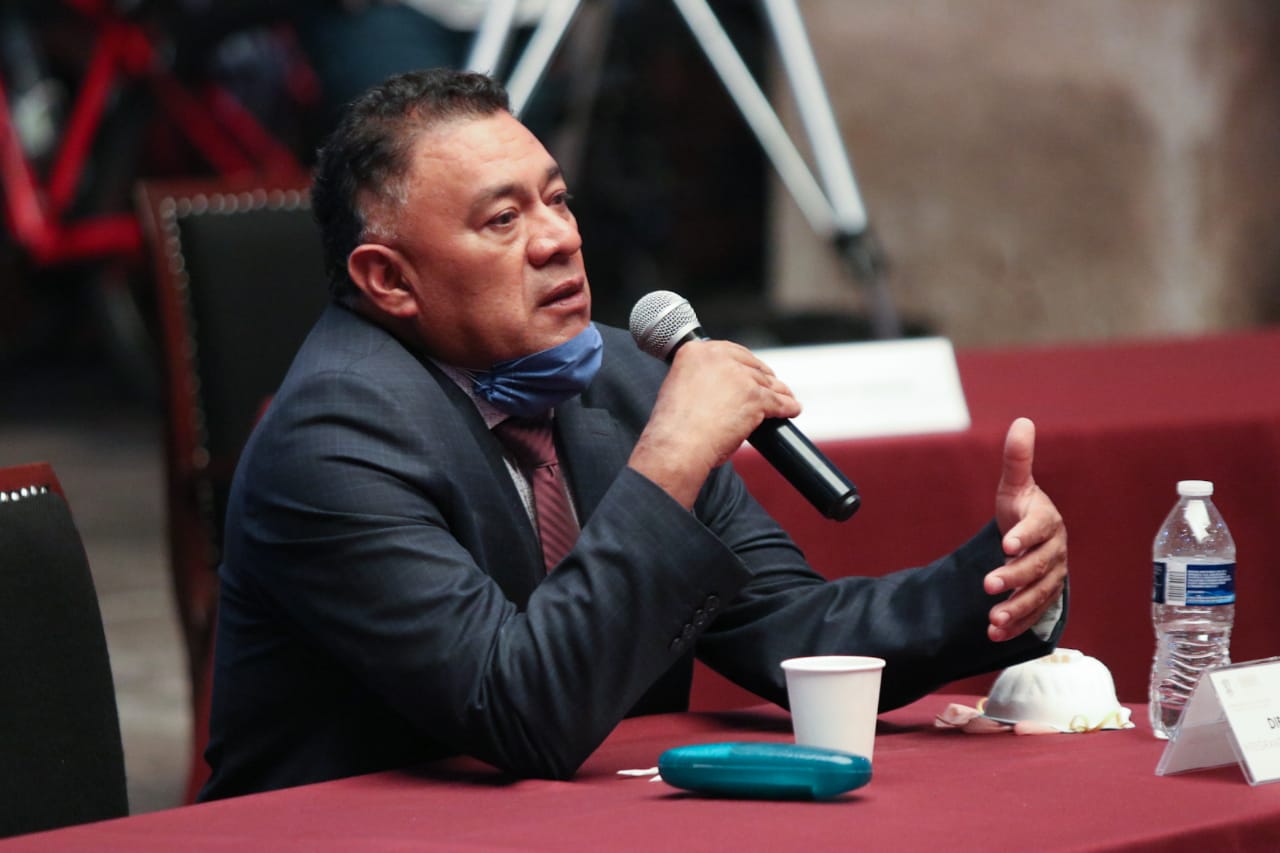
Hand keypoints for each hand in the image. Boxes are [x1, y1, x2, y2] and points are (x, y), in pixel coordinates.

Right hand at [629, 340, 801, 506]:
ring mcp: (739, 377)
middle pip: (752, 365)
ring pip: (767, 383)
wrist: (678, 445)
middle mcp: (718, 357)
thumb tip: (719, 385)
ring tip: (786, 398)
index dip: (745, 363)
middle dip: (763, 377)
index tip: (750, 370)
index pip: (730, 351)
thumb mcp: (678, 386)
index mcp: (695, 351)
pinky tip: (793, 410)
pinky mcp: (755, 397)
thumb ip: (698, 377)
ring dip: (779, 392)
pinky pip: (778, 401)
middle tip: (769, 387)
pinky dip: (788, 407)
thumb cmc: (674, 426)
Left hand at [984, 417, 1067, 640]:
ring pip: (1038, 596)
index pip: (1039, 529)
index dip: (1024, 536)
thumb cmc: (1022, 509)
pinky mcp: (1044, 600)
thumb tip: (1022, 422)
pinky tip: (994, 635)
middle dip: (1014, 577)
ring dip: (1016, 609)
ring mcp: (1052, 579)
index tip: (1006, 544)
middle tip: (988, 585)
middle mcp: (1055, 553)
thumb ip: (1017, 460)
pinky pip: (1034, 616)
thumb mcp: (1015, 487)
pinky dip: (1016, 627)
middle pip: (1038, 568)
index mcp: (1048, 522)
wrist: (1032, 539)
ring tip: (992, 620)